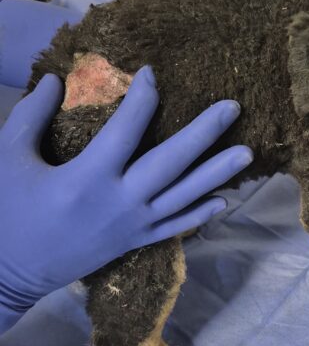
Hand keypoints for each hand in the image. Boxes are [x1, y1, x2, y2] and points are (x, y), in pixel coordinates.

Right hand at [0, 67, 251, 328]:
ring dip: (217, 174)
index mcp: (88, 177)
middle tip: (234, 106)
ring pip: (184, 196)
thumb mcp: (8, 158)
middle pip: (172, 163)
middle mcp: (120, 202)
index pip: (127, 129)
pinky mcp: (134, 243)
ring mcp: (132, 226)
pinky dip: (200, 213)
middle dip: (205, 133)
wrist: (7, 273)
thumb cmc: (6, 211)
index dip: (143, 98)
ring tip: (247, 152)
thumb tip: (52, 79)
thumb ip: (31, 116)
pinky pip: (175, 228)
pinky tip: (223, 200)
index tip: (153, 72)